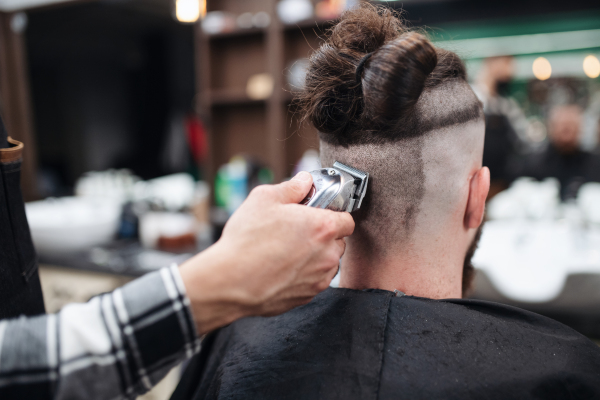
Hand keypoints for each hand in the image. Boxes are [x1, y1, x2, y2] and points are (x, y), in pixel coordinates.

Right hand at [179, 172, 354, 333]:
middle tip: (296, 230)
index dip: (332, 214)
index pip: (347, 219)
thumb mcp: (265, 199)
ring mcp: (320, 277)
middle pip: (337, 241)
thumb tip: (304, 181)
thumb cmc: (247, 241)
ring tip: (285, 251)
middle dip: (322, 235)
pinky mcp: (308, 295)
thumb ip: (292, 187)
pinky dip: (303, 274)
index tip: (316, 214)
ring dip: (314, 256)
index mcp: (323, 226)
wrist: (232, 282)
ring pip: (327, 262)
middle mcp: (328, 254)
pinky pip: (314, 280)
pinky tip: (281, 267)